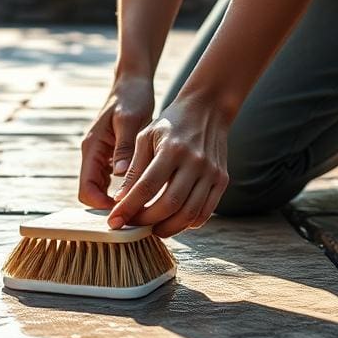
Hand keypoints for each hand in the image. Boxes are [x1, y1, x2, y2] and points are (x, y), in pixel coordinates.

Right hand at [78, 75, 154, 208]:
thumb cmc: (132, 97)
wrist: (132, 83)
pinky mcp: (112, 156)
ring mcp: (102, 156)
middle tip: (139, 214)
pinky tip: (146, 191)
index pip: (87, 190)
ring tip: (144, 206)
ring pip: (103, 190)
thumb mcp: (130, 119)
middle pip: (93, 194)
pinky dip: (126, 189)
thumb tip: (120, 174)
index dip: (103, 205)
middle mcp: (93, 155)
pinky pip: (113, 180)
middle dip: (111, 207)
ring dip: (119, 200)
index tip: (127, 209)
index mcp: (92, 148)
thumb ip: (124, 147)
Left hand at [108, 95, 229, 236]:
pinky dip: (188, 223)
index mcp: (172, 149)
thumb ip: (134, 169)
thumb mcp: (146, 138)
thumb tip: (121, 200)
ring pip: (189, 213)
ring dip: (168, 228)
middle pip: (169, 204)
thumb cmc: (171, 123)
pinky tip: (174, 222)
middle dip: (147, 220)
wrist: (208, 109)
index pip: (147, 187)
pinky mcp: (222, 180)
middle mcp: (195, 162)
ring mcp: (212, 172)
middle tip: (132, 224)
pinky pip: (205, 211)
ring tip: (152, 228)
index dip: (129, 208)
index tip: (114, 221)